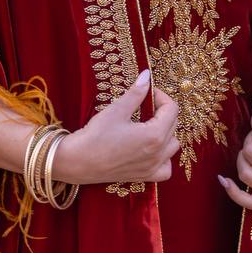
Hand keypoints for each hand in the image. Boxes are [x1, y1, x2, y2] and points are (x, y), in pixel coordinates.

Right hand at [53, 69, 179, 185]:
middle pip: (173, 126)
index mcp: (154, 135)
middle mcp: (158, 153)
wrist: (78, 162)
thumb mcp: (117, 110)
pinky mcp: (144, 176)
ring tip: (149, 126)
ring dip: (166, 134)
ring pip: (172, 147)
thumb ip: (136, 93)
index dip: (161, 96)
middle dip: (163, 112)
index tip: (149, 92)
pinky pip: (165, 168)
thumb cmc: (95, 136)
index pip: (171, 110)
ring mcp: (152, 167)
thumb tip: (147, 76)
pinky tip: (151, 150)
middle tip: (146, 105)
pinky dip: (164, 159)